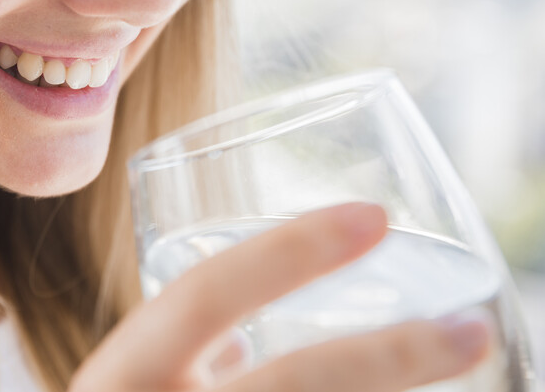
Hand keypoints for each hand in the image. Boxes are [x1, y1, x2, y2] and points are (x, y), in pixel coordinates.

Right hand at [70, 203, 489, 391]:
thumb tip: (241, 340)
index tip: (372, 217)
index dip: (289, 251)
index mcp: (124, 372)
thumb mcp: (123, 383)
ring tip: (459, 362)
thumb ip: (175, 351)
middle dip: (388, 359)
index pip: (205, 293)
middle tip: (467, 330)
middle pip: (294, 385)